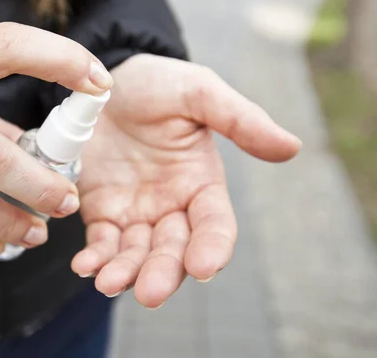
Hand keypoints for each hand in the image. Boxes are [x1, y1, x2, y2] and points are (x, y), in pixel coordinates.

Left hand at [71, 54, 300, 307]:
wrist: (103, 82)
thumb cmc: (158, 85)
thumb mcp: (199, 93)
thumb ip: (240, 119)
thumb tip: (292, 146)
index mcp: (201, 183)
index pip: (215, 225)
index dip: (213, 248)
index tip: (204, 266)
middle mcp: (171, 206)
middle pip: (173, 250)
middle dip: (163, 273)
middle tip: (149, 292)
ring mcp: (135, 212)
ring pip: (136, 254)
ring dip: (124, 273)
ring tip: (109, 282)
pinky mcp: (102, 211)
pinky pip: (101, 242)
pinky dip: (95, 257)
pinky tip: (85, 266)